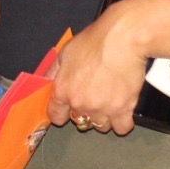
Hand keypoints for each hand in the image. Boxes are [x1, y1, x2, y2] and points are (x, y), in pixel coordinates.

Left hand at [44, 7, 146, 135]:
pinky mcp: (122, 110)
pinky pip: (122, 128)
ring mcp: (101, 109)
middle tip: (93, 96)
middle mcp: (80, 103)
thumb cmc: (94, 42)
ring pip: (101, 126)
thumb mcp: (64, 53)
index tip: (66, 110)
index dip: (61, 113)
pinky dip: (122, 121)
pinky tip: (122, 108)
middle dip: (85, 111)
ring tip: (109, 99)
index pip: (56, 115)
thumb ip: (53, 71)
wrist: (121, 40)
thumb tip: (47, 83)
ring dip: (104, 116)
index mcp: (63, 90)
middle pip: (80, 121)